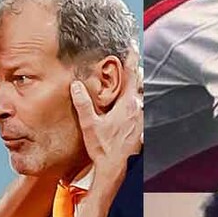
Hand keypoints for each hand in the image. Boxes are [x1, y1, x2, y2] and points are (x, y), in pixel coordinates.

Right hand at [70, 51, 142, 191]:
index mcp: (126, 105)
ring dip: (137, 87)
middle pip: (139, 84)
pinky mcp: (142, 130)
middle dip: (135, 71)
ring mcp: (142, 120)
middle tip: (133, 58)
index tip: (132, 46)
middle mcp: (137, 110)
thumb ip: (83, 104)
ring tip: (132, 78)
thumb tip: (76, 85)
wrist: (115, 169)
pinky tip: (133, 104)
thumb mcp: (90, 125)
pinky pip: (141, 110)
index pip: (130, 76)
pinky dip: (137, 102)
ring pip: (141, 97)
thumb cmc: (103, 149)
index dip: (131, 60)